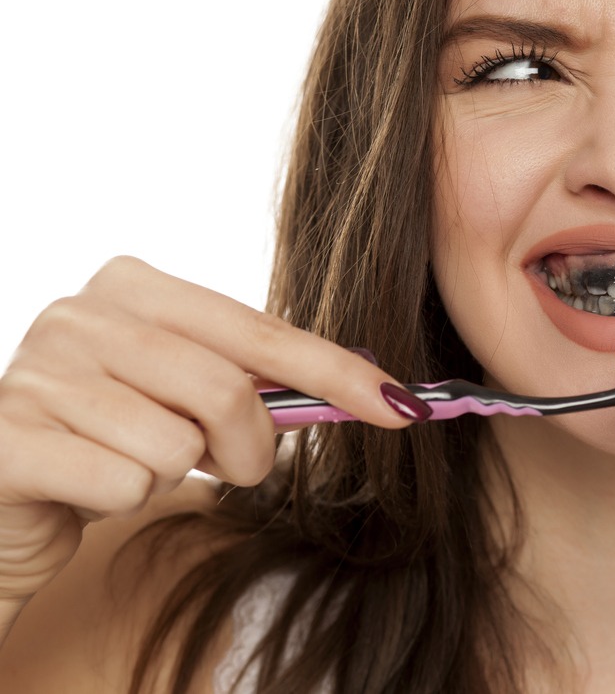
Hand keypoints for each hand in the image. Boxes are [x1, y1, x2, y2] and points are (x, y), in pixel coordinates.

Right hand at [0, 256, 420, 614]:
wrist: (7, 491)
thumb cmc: (115, 436)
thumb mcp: (189, 391)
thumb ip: (260, 378)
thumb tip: (374, 390)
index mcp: (134, 285)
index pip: (262, 330)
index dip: (337, 373)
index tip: (404, 407)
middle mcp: (82, 313)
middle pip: (226, 389)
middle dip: (249, 448)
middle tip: (228, 464)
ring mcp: (38, 370)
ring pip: (175, 444)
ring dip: (173, 475)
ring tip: (133, 463)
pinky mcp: (10, 435)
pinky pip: (123, 483)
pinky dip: (123, 499)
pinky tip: (88, 485)